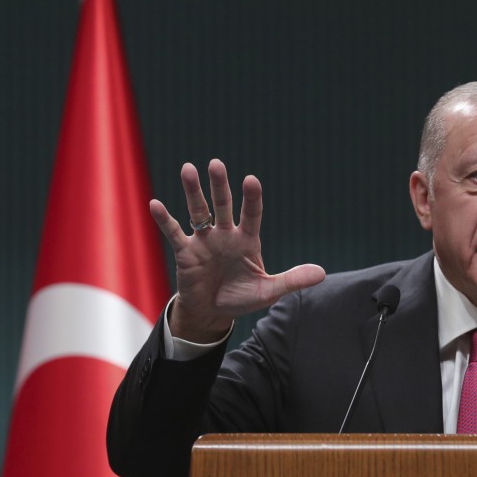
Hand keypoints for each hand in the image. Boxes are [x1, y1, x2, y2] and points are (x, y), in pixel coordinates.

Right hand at [150, 159, 325, 342]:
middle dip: (220, 185)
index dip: (252, 198)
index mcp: (247, 240)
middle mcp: (225, 234)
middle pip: (223, 204)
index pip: (252, 214)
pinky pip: (173, 232)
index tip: (251, 180)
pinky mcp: (185, 251)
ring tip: (187, 168)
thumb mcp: (269, 291)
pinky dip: (164, 219)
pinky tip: (155, 204)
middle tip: (216, 163)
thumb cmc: (242, 298)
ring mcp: (204, 241)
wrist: (213, 313)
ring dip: (192, 192)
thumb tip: (322, 273)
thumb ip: (292, 280)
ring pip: (197, 211)